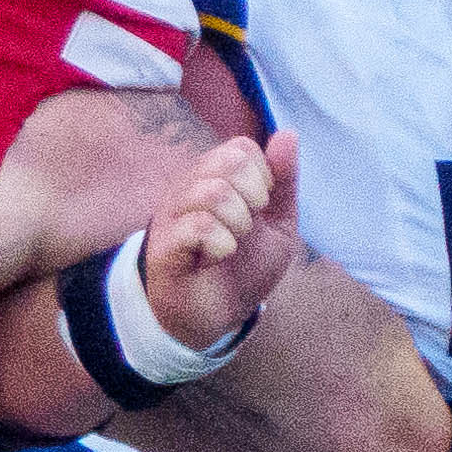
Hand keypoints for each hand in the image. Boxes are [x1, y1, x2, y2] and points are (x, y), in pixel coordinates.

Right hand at [139, 125, 300, 352]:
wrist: (219, 318)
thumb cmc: (243, 269)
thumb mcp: (277, 224)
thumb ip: (283, 182)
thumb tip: (287, 133)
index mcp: (214, 180)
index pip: (240, 148)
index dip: (263, 173)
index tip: (262, 206)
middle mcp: (188, 190)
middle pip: (226, 161)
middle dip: (253, 194)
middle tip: (250, 224)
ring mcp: (173, 217)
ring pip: (213, 192)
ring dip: (238, 222)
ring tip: (234, 244)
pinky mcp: (165, 246)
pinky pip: (197, 226)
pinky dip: (221, 243)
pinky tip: (218, 257)